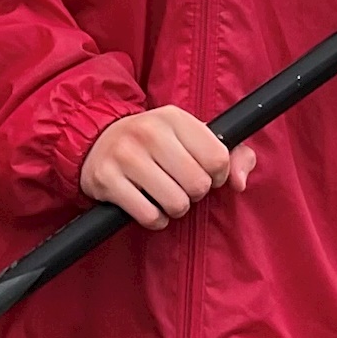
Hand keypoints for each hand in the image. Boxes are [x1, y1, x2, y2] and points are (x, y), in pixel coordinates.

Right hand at [79, 106, 253, 228]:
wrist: (96, 140)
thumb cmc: (157, 144)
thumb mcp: (192, 137)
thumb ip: (233, 154)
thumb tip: (240, 182)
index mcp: (174, 117)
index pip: (219, 158)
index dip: (218, 175)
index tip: (204, 172)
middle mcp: (149, 131)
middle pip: (198, 184)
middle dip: (195, 193)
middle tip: (181, 185)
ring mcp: (125, 155)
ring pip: (176, 203)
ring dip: (175, 208)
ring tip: (165, 195)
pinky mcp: (107, 179)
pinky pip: (150, 216)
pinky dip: (155, 219)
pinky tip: (148, 204)